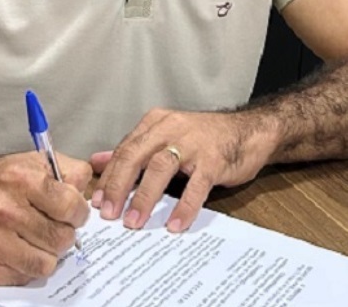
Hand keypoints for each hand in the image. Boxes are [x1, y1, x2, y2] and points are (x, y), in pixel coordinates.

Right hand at [0, 152, 90, 284]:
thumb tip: (87, 189)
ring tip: (37, 241)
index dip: (78, 213)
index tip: (73, 214)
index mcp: (22, 179)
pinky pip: (23, 277)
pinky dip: (26, 267)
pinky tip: (18, 251)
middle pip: (61, 239)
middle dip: (64, 235)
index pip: (71, 207)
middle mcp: (4, 210)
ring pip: (46, 264)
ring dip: (47, 254)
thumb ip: (68, 170)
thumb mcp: (33, 161)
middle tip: (53, 228)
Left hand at [90, 108, 273, 233]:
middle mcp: (171, 128)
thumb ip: (133, 149)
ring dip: (144, 197)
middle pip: (136, 156)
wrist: (250, 131)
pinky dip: (183, 207)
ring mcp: (194, 143)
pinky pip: (195, 186)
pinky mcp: (214, 160)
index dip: (109, 176)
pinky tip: (175, 224)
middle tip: (109, 214)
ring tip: (134, 221)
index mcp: (156, 123)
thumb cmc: (205, 138)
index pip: (125, 150)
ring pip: (160, 168)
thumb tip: (97, 162)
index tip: (97, 201)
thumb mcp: (166, 137)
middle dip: (119, 186)